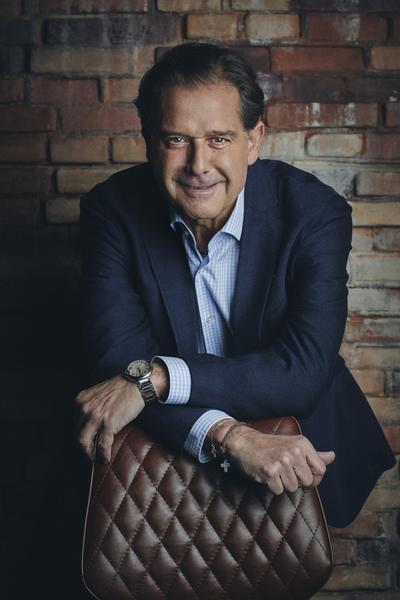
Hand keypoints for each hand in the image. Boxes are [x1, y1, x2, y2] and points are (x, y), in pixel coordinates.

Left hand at [75, 375, 144, 462]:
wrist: (136, 383)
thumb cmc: (121, 389)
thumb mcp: (98, 394)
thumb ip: (91, 407)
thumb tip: (91, 427)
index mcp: (80, 400)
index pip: (75, 424)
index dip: (81, 436)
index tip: (85, 443)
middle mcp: (84, 408)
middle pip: (77, 435)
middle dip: (83, 448)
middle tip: (89, 454)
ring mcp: (95, 416)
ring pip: (84, 443)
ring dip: (90, 454)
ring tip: (96, 459)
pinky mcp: (108, 423)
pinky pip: (102, 445)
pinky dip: (103, 455)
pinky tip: (106, 459)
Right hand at [214, 423, 334, 493]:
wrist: (243, 442)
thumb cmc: (269, 445)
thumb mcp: (293, 445)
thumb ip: (313, 454)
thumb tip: (332, 456)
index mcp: (303, 443)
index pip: (321, 470)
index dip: (312, 476)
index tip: (300, 472)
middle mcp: (294, 451)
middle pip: (307, 482)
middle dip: (296, 480)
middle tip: (283, 470)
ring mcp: (282, 461)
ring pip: (293, 488)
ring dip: (283, 484)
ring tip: (274, 471)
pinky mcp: (270, 472)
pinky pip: (279, 491)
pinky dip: (272, 486)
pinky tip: (266, 475)